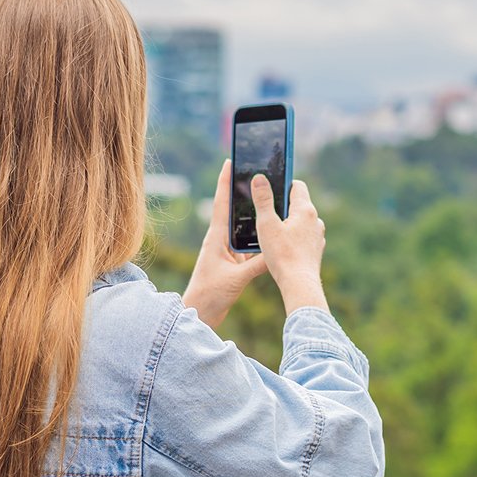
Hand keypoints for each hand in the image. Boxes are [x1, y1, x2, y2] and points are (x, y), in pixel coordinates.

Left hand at [182, 161, 267, 328]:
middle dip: (242, 192)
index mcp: (216, 238)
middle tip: (254, 174)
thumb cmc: (210, 295)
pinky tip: (270, 234)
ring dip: (252, 215)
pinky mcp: (232, 263)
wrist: (199, 314)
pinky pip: (247, 244)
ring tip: (267, 199)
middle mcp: (220, 241)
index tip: (230, 161)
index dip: (225, 181)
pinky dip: (258, 237)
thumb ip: (257, 265)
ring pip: (242, 227)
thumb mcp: (236, 278)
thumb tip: (277, 252)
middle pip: (233, 210)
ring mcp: (226, 252)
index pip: (221, 203)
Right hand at [251, 173, 328, 314]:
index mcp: (305, 210)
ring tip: (272, 232)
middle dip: (283, 205)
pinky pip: (304, 237)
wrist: (299, 285)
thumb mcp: (267, 224)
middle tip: (266, 213)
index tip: (270, 189)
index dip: (282, 184)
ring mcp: (317, 236)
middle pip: (299, 204)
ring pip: (301, 222)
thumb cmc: (282, 255)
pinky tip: (282, 247)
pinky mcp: (316, 250)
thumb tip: (259, 178)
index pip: (296, 185)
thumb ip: (263, 200)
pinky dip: (294, 237)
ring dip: (288, 223)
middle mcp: (316, 220)